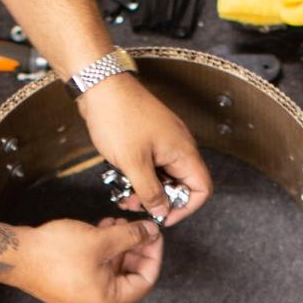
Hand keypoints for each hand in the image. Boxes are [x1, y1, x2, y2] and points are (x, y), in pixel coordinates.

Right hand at [12, 214, 162, 302]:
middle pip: (128, 277)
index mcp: (108, 300)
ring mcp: (81, 296)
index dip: (153, 255)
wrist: (16, 256)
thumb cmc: (55, 252)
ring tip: (115, 223)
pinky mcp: (69, 286)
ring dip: (117, 247)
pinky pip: (95, 270)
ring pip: (111, 271)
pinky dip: (102, 251)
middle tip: (136, 227)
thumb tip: (151, 232)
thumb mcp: (101, 239)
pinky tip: (99, 231)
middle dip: (134, 248)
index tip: (153, 234)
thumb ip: (132, 236)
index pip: (145, 281)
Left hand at [76, 73, 212, 224]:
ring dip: (147, 189)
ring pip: (164, 176)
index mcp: (183, 151)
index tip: (163, 215)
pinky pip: (152, 164)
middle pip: (182, 184)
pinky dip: (140, 175)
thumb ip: (150, 192)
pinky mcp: (150, 138)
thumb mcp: (133, 163)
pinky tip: (123, 180)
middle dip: (160, 200)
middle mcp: (179, 146)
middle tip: (136, 206)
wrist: (100, 86)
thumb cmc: (118, 117)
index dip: (186, 208)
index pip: (201, 188)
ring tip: (125, 196)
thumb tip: (162, 210)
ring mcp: (164, 141)